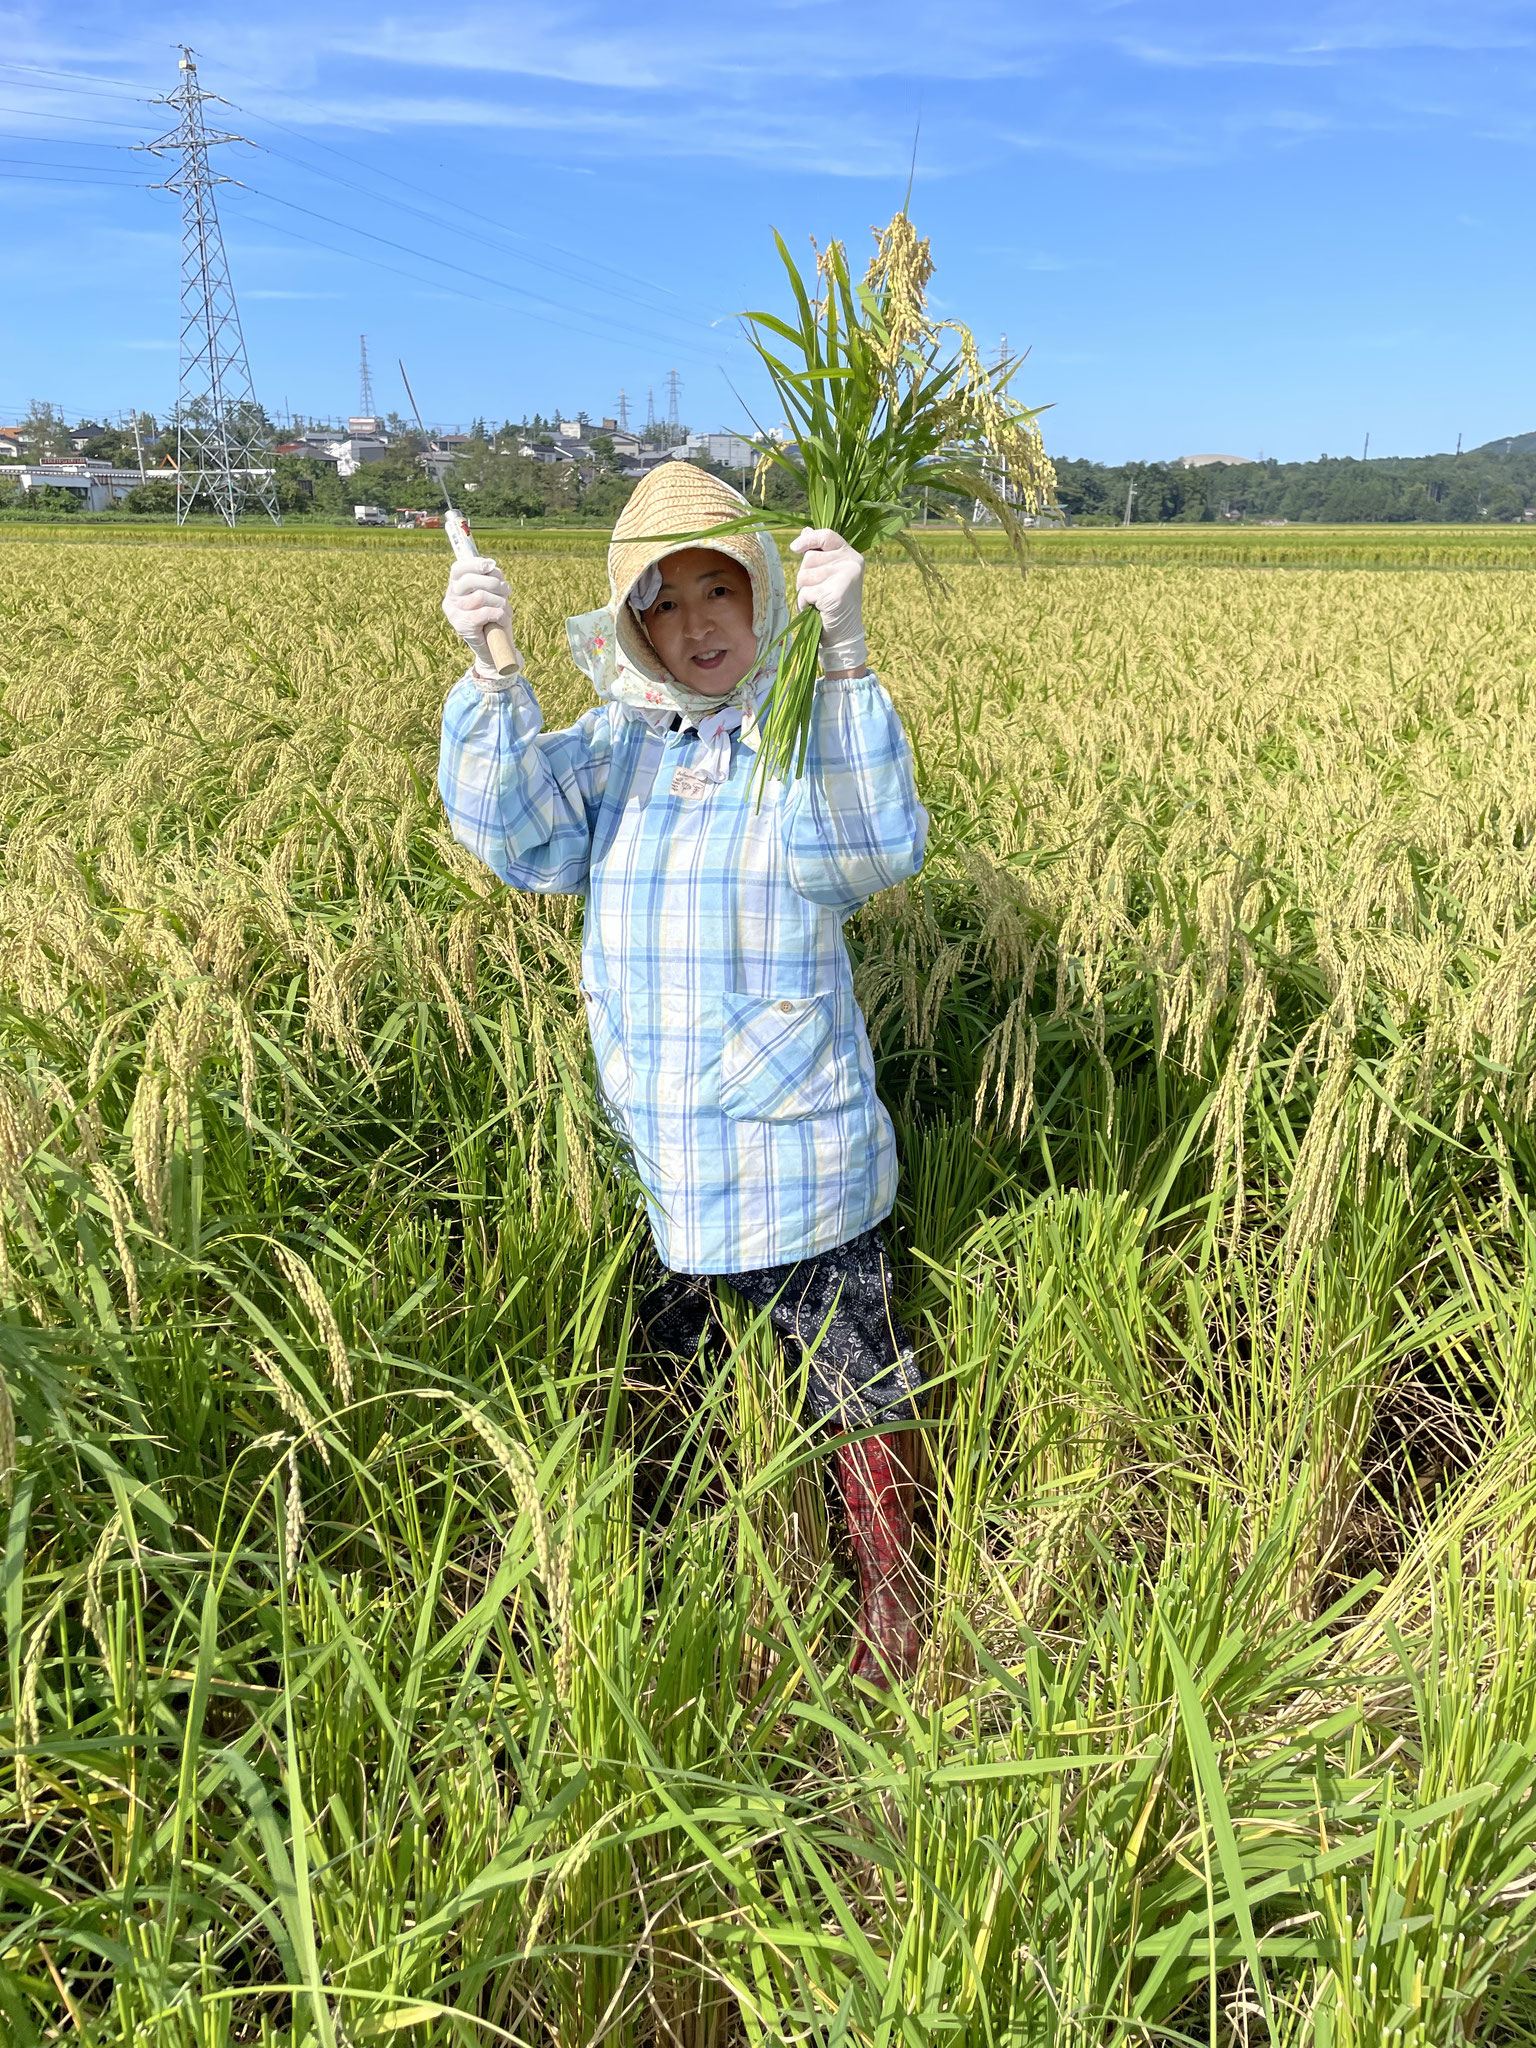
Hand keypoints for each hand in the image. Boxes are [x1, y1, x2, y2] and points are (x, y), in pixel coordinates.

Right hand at [443, 554, 519, 673]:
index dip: (475, 563)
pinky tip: (504, 619)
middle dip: (494, 582)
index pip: (458, 568)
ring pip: (480, 597)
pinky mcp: (462, 626)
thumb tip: (491, 566)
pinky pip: (484, 613)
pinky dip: (500, 614)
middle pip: (469, 580)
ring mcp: (454, 613)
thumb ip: (489, 578)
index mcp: (454, 587)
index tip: (491, 565)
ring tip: (507, 609)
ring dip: (500, 601)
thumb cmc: (494, 617)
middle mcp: (450, 599)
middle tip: (507, 590)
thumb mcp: (492, 594)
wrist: (493, 649)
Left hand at [791, 528, 866, 673]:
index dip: (808, 539)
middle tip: (817, 591)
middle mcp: (851, 563)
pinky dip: (804, 604)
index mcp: (851, 555)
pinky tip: (816, 610)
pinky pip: (805, 592)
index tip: (794, 547)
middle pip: (809, 558)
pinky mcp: (834, 594)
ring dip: (804, 592)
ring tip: (817, 602)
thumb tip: (804, 530)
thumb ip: (819, 553)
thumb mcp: (828, 574)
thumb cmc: (833, 605)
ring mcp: (844, 578)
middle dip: (804, 576)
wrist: (843, 635)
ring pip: (804, 575)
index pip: (826, 535)